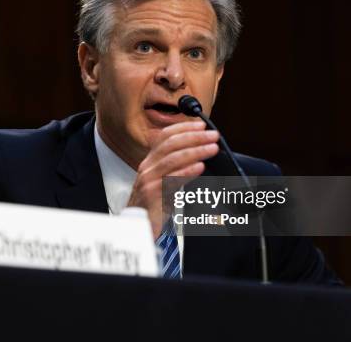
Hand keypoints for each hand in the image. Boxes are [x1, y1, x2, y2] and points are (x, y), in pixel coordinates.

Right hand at [127, 121, 219, 238]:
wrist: (137, 226)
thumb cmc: (153, 206)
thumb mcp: (163, 183)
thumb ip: (176, 169)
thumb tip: (199, 157)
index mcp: (150, 162)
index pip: (164, 137)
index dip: (183, 128)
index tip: (201, 125)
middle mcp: (148, 167)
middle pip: (170, 144)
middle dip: (194, 137)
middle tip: (212, 135)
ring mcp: (149, 180)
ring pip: (173, 158)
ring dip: (196, 151)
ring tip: (212, 149)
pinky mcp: (153, 193)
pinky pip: (172, 179)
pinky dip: (187, 171)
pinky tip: (200, 167)